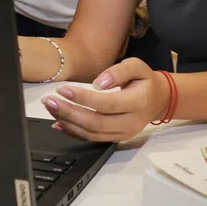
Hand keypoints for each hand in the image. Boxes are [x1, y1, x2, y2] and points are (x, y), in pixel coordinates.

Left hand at [41, 58, 170, 141]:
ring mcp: (124, 133)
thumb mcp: (137, 66)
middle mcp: (131, 122)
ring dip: (67, 122)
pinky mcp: (116, 138)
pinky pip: (92, 139)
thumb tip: (99, 83)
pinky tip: (58, 123)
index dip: (83, 98)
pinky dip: (73, 132)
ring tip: (50, 109)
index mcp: (138, 102)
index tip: (62, 90)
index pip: (106, 104)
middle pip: (96, 123)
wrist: (158, 99)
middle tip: (49, 101)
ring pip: (92, 133)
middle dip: (69, 113)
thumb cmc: (144, 80)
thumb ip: (118, 72)